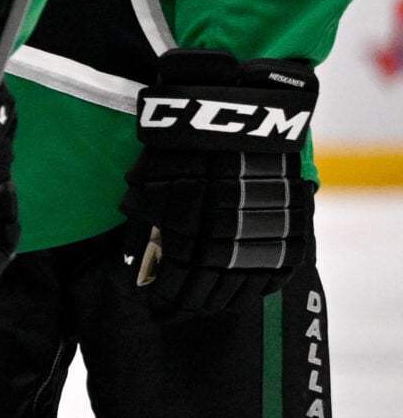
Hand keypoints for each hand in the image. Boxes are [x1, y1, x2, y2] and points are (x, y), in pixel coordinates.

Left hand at [120, 49, 316, 319]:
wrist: (238, 106)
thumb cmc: (181, 136)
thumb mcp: (150, 175)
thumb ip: (142, 220)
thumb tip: (128, 264)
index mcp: (185, 226)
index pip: (172, 280)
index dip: (160, 297)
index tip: (150, 303)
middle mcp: (224, 236)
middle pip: (205, 290)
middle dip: (185, 304)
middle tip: (172, 311)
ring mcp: (260, 236)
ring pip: (240, 288)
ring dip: (219, 301)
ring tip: (202, 306)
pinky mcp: (290, 230)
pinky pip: (273, 274)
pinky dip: (255, 288)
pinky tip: (240, 294)